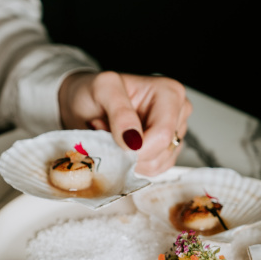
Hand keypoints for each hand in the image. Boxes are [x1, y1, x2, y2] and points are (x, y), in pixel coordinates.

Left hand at [59, 71, 191, 175]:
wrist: (82, 101)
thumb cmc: (92, 91)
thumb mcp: (101, 89)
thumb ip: (120, 112)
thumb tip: (135, 141)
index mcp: (170, 93)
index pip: (163, 134)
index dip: (135, 146)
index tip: (109, 137)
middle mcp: (178, 112)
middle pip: (162, 151)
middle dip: (128, 150)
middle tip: (105, 132)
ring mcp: (174, 132)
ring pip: (157, 164)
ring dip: (127, 157)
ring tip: (111, 135)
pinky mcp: (164, 150)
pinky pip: (153, 169)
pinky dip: (130, 163)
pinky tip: (119, 145)